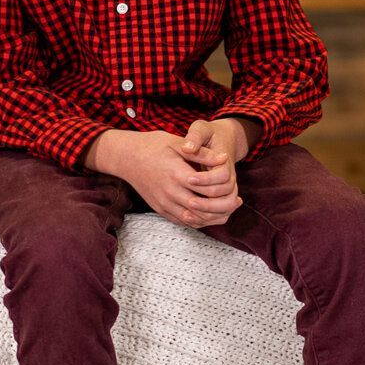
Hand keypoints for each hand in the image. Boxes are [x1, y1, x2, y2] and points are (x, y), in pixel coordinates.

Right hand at [87, 127, 242, 228]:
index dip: (221, 186)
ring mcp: (163, 203)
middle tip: (237, 201)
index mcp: (175, 172)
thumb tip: (224, 160)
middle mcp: (168, 191)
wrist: (127, 158)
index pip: (204, 186)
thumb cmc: (154, 146)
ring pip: (193, 219)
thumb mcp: (178, 142)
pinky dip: (200, 222)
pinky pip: (183, 222)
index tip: (232, 182)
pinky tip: (212, 215)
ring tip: (228, 210)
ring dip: (213, 218)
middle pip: (201, 207)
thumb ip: (202, 153)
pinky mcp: (161, 210)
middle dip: (222, 207)